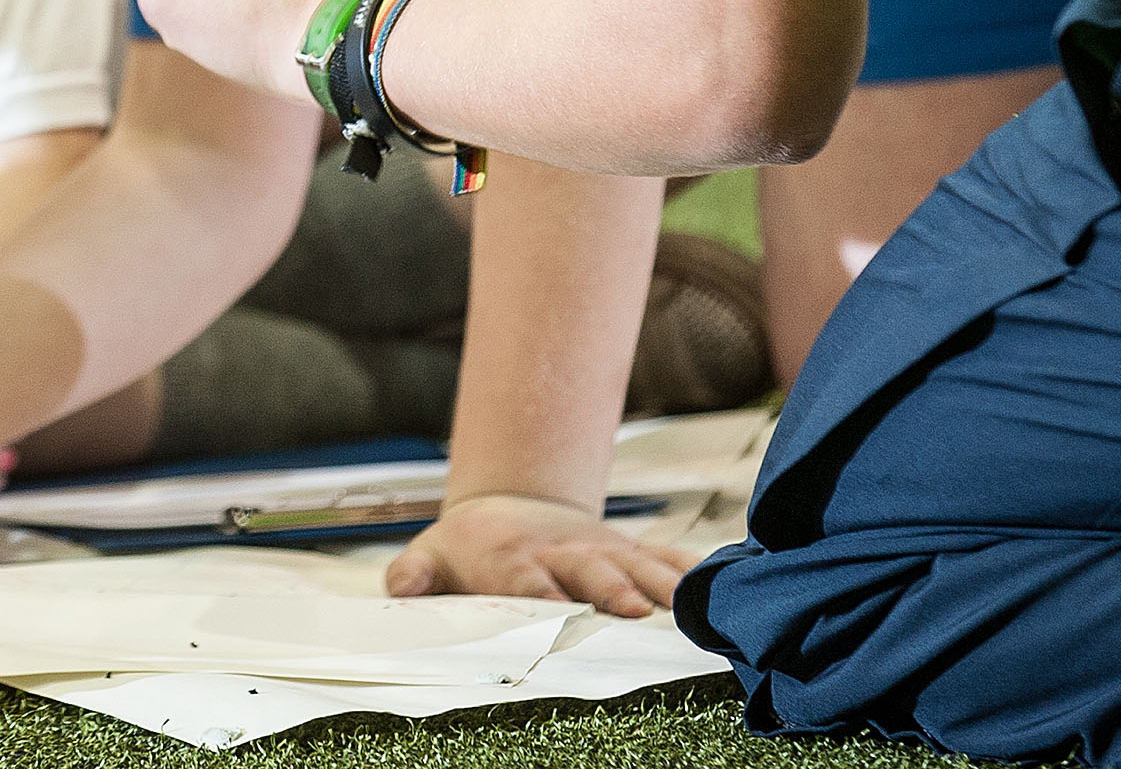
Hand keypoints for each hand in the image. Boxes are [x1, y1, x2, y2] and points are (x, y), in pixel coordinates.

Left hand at [384, 495, 691, 617]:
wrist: (511, 506)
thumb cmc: (469, 549)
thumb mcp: (430, 556)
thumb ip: (413, 576)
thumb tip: (402, 586)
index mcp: (512, 561)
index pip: (527, 582)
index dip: (544, 598)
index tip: (561, 614)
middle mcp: (563, 554)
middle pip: (590, 572)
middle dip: (612, 590)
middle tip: (633, 610)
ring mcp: (601, 551)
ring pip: (637, 564)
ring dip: (662, 584)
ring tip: (689, 606)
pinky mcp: (630, 552)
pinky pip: (667, 558)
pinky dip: (691, 571)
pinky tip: (718, 587)